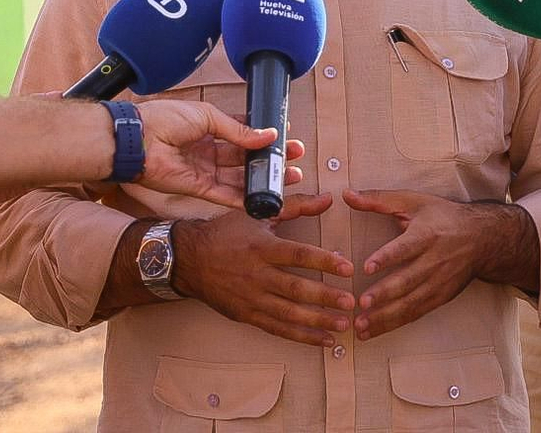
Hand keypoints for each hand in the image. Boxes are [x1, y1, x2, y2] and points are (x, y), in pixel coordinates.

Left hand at [135, 100, 302, 206]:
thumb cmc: (163, 119)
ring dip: (263, 178)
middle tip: (293, 157)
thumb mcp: (206, 115)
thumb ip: (237, 129)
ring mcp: (204, 170)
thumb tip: (266, 134)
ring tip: (289, 176)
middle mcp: (208, 149)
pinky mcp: (198, 188)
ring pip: (240, 177)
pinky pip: (226, 195)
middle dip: (269, 157)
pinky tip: (264, 197)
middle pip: (245, 156)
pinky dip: (245, 198)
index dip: (262, 134)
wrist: (138, 139)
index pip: (242, 131)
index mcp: (208, 126)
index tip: (284, 134)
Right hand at [170, 193, 353, 345]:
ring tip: (343, 324)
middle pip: (295, 289)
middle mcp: (256, 275)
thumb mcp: (257, 213)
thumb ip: (295, 206)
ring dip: (318, 321)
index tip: (347, 267)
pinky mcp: (246, 315)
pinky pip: (277, 329)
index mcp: (261, 247)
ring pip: (288, 314)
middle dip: (325, 297)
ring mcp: (251, 298)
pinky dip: (301, 336)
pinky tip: (324, 340)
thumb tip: (327, 199)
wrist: (189, 259)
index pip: (297, 255)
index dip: (324, 261)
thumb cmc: (225, 233)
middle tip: (351, 303)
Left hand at [343, 189, 493, 340]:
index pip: (405, 248)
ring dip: (386, 317)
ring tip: (362, 325)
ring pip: (410, 303)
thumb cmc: (443, 216)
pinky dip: (396, 324)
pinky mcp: (440, 297)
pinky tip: (375, 330)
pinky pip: (416, 313)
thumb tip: (347, 195)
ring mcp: (438, 282)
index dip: (386, 257)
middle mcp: (434, 261)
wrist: (484, 238)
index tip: (367, 267)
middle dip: (384, 294)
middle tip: (361, 304)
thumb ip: (378, 199)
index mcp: (426, 235)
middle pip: (407, 280)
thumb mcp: (413, 201)